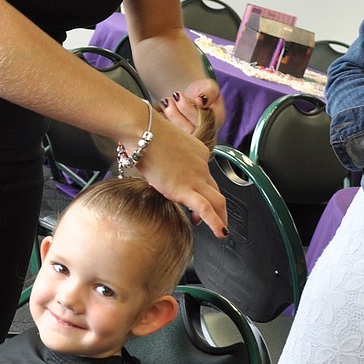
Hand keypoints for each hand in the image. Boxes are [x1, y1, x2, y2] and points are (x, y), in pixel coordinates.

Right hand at [133, 111, 226, 234]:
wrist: (142, 131)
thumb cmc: (144, 135)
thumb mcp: (163, 146)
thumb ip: (167, 160)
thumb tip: (161, 171)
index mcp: (198, 153)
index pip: (205, 176)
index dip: (203, 192)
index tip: (196, 204)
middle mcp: (201, 165)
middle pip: (216, 190)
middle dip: (220, 209)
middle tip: (219, 222)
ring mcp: (195, 176)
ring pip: (217, 201)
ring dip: (221, 218)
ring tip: (221, 232)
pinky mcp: (183, 188)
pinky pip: (205, 208)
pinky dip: (215, 222)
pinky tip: (219, 232)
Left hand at [158, 78, 224, 142]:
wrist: (190, 97)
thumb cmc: (201, 92)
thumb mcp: (209, 86)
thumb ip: (209, 92)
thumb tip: (201, 100)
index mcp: (216, 119)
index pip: (203, 119)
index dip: (187, 108)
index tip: (178, 95)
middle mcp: (207, 133)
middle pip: (190, 130)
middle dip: (175, 114)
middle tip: (169, 99)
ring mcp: (194, 139)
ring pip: (179, 135)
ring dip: (169, 118)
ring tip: (166, 102)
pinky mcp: (181, 141)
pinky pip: (170, 137)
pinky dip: (163, 124)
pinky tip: (161, 112)